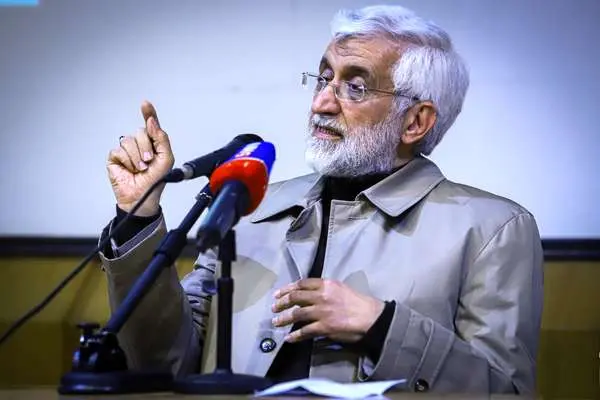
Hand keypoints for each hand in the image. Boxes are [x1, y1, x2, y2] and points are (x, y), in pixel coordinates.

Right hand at [107, 101, 174, 215]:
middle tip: (149, 161)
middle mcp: (139, 145)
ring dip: (137, 157)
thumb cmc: (155, 180)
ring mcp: (126, 150)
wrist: (142, 197)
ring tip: (141, 169)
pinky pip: (119, 150)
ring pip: (129, 141)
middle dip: (147, 147)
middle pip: (140, 132)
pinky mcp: (115, 157)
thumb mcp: (166, 159)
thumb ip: (161, 138)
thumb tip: (151, 122)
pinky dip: (127, 161)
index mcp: (153, 143)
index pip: (150, 125)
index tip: (145, 104)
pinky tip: (130, 170)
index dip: (148, 113)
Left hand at [271, 278, 383, 342]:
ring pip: (297, 314)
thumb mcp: (341, 288)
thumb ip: (325, 290)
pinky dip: (295, 335)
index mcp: (326, 284)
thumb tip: (310, 295)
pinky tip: (289, 338)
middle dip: (282, 303)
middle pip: (295, 298)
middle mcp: (322, 296)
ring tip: (276, 322)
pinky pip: (305, 331)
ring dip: (284, 319)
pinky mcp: (324, 327)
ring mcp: (322, 312)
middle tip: (274, 308)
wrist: (371, 317)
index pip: (301, 284)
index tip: (278, 294)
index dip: (287, 288)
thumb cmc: (359, 302)